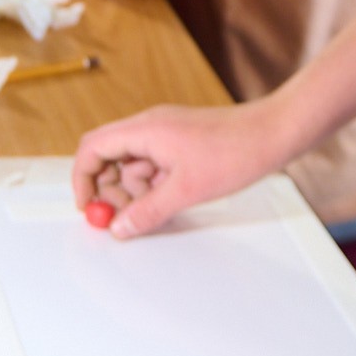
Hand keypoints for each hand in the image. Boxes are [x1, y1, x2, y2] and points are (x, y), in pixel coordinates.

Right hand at [73, 98, 294, 238]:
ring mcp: (165, 134)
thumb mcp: (185, 190)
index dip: (83, 178)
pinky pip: (153, 165)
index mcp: (144, 130)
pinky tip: (172, 199)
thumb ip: (147, 211)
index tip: (87, 207)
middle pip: (108, 157)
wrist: (272, 134)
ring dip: (134, 190)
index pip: (93, 148)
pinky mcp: (180, 143)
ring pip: (132, 164)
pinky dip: (154, 185)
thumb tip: (120, 227)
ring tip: (156, 209)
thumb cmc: (234, 152)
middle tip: (121, 217)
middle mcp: (149, 127)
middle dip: (110, 189)